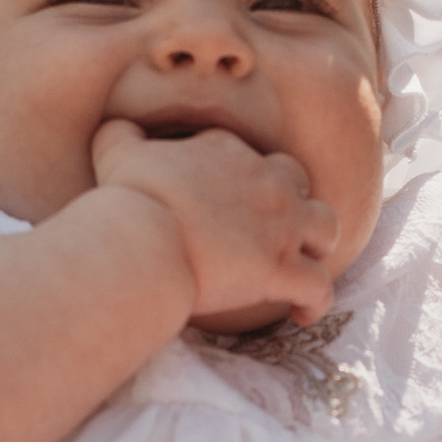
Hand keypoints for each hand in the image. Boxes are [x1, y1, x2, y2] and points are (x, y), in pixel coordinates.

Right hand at [91, 117, 337, 326]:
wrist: (144, 241)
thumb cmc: (129, 199)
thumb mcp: (117, 152)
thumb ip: (120, 135)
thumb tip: (115, 128)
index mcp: (227, 150)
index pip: (248, 156)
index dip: (243, 178)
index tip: (231, 203)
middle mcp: (264, 180)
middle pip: (298, 182)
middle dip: (292, 202)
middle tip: (274, 229)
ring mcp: (280, 225)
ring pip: (326, 228)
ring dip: (318, 245)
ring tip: (304, 264)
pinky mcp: (283, 268)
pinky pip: (320, 286)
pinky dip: (317, 301)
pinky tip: (303, 313)